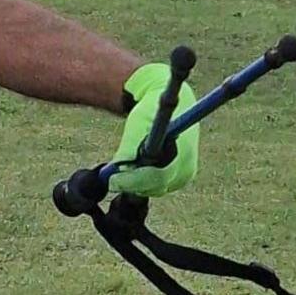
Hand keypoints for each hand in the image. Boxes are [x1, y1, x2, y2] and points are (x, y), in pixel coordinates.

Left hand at [107, 62, 199, 196]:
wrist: (173, 106)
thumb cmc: (152, 112)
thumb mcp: (137, 123)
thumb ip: (129, 147)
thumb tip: (117, 169)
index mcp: (181, 151)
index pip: (156, 178)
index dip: (131, 182)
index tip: (110, 181)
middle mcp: (186, 167)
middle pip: (154, 187)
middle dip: (129, 184)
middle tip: (109, 178)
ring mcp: (185, 175)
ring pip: (154, 189)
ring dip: (135, 183)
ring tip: (119, 171)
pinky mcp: (180, 178)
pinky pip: (157, 186)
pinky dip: (143, 181)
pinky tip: (132, 170)